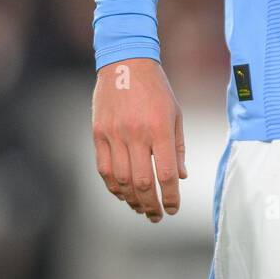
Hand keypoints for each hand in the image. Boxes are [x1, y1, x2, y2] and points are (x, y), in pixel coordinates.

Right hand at [92, 58, 186, 221]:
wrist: (126, 62)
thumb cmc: (156, 88)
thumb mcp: (175, 113)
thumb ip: (177, 147)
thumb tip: (181, 177)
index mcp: (160, 129)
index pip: (165, 174)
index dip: (170, 197)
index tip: (173, 209)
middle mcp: (136, 134)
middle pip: (142, 182)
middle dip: (151, 205)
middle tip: (157, 216)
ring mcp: (115, 134)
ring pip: (121, 179)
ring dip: (131, 200)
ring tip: (140, 209)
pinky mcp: (99, 133)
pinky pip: (103, 168)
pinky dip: (112, 186)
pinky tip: (121, 194)